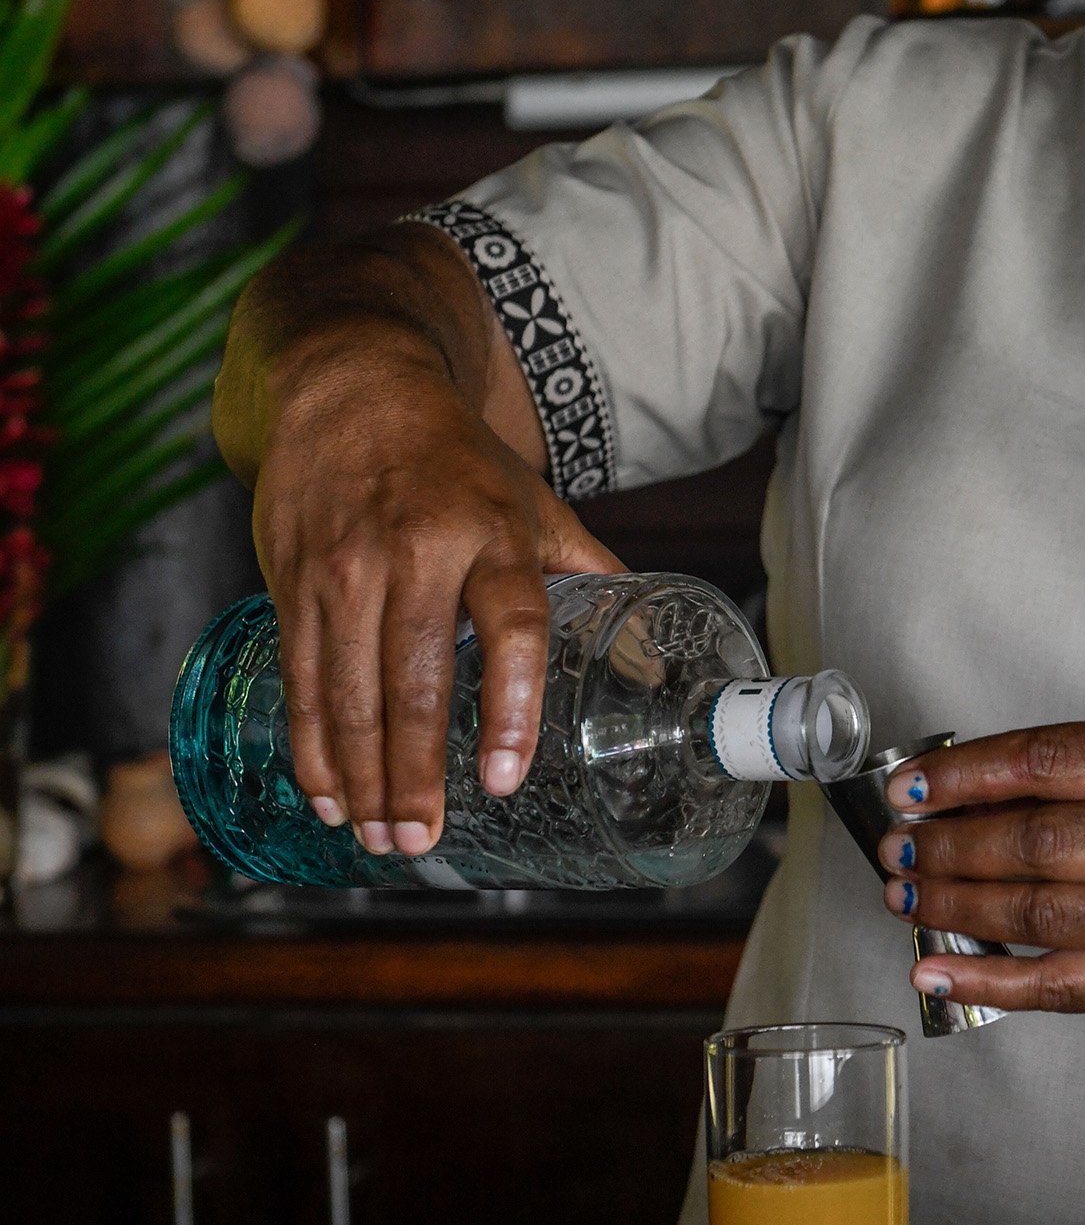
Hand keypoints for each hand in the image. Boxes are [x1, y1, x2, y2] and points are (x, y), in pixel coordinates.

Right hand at [249, 345, 618, 855]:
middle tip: (422, 839)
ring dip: (361, 775)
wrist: (350, 385)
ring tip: (378, 837)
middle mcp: (416, 551)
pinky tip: (327, 792)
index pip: (511, 627)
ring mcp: (346, 566)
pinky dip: (312, 743)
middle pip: (415, 679)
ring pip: (349, 689)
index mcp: (492, 534)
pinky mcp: (293, 578)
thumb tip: (651, 653)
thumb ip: (586, 574)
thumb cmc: (454, 459)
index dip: (511, 706)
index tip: (503, 776)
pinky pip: (301, 675)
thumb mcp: (532, 502)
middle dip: (414, 772)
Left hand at [875, 723, 1084, 1015]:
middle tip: (899, 846)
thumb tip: (950, 792)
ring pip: (1039, 914)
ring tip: (906, 893)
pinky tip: (934, 969)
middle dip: (950, 846)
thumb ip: (1067, 769)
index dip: (964, 774)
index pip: (1046, 762)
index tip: (909, 786)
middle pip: (1037, 843)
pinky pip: (1057, 986)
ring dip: (956, 905)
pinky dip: (986, 980)